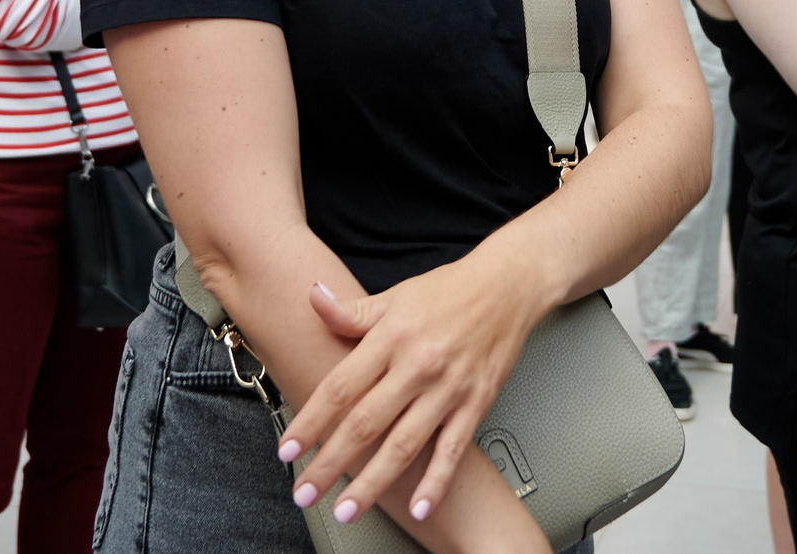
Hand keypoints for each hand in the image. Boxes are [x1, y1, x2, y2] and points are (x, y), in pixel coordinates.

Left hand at [274, 255, 551, 534]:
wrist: (508, 286)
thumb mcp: (395, 295)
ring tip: (347, 510)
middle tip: (305, 494)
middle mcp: (417, 365)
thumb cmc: (449, 291)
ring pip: (404, 444)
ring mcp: (448, 388)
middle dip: (331, 463)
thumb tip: (313, 298)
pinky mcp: (476, 404)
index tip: (288, 450)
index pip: (341, 387)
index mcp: (391, 337)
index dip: (311, 422)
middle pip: (366, 423)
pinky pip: (454, 450)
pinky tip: (420, 508)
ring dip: (373, 482)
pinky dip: (437, 482)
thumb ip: (351, 310)